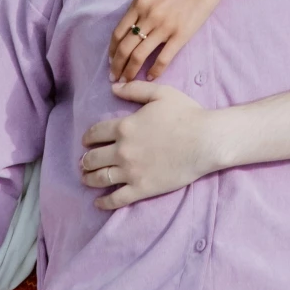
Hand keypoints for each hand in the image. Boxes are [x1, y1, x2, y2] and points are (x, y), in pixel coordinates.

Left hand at [81, 83, 220, 206]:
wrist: (205, 141)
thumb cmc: (186, 114)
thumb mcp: (161, 94)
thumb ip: (135, 90)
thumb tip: (113, 87)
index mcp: (125, 127)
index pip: (95, 133)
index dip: (88, 137)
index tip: (86, 141)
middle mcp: (122, 150)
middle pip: (92, 158)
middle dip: (85, 160)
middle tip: (85, 162)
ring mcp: (130, 172)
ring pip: (99, 178)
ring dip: (88, 179)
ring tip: (86, 179)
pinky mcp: (141, 189)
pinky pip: (116, 199)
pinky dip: (103, 202)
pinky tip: (98, 202)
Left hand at [110, 0, 234, 82]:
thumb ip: (141, 7)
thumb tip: (131, 30)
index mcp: (139, 2)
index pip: (118, 33)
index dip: (112, 51)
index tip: (111, 62)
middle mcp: (148, 15)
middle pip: (125, 48)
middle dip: (117, 67)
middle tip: (114, 78)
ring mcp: (165, 26)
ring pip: (139, 56)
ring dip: (130, 72)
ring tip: (127, 82)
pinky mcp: (181, 34)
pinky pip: (163, 58)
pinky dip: (154, 71)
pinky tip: (150, 77)